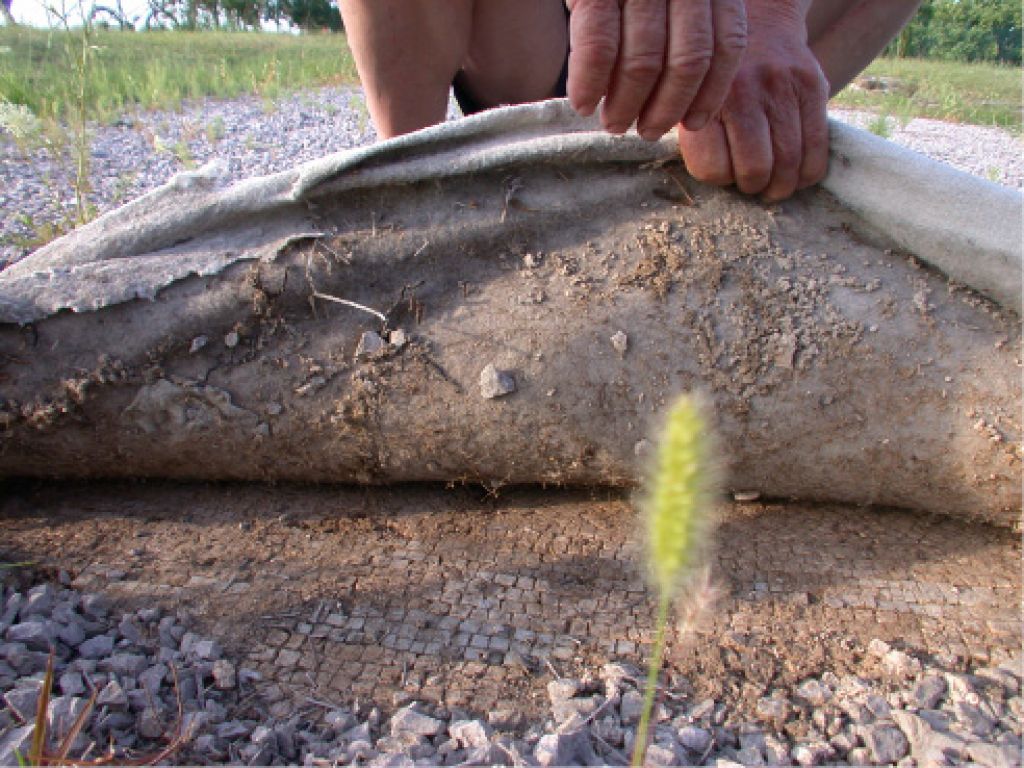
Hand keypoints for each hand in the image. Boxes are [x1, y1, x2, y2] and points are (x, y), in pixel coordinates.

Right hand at [566, 0, 747, 140]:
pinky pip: (598, 48)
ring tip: (613, 123)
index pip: (726, 45)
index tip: (694, 124)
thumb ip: (690, 19)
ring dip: (625, 104)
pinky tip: (582, 102)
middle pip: (687, 61)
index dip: (712, 93)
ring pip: (643, 62)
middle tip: (645, 131)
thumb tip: (687, 91)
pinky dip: (590, 83)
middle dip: (666, 108)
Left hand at [677, 1, 829, 200]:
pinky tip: (799, 175)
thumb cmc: (720, 79)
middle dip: (753, 187)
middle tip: (753, 186)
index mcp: (705, 102)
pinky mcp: (812, 86)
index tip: (725, 175)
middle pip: (754, 169)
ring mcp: (780, 88)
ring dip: (782, 186)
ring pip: (788, 161)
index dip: (720, 180)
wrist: (760, 24)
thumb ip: (697, 139)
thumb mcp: (694, 102)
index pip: (712, 169)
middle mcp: (742, 93)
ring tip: (775, 187)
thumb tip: (713, 182)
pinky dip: (809, 172)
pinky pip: (817, 145)